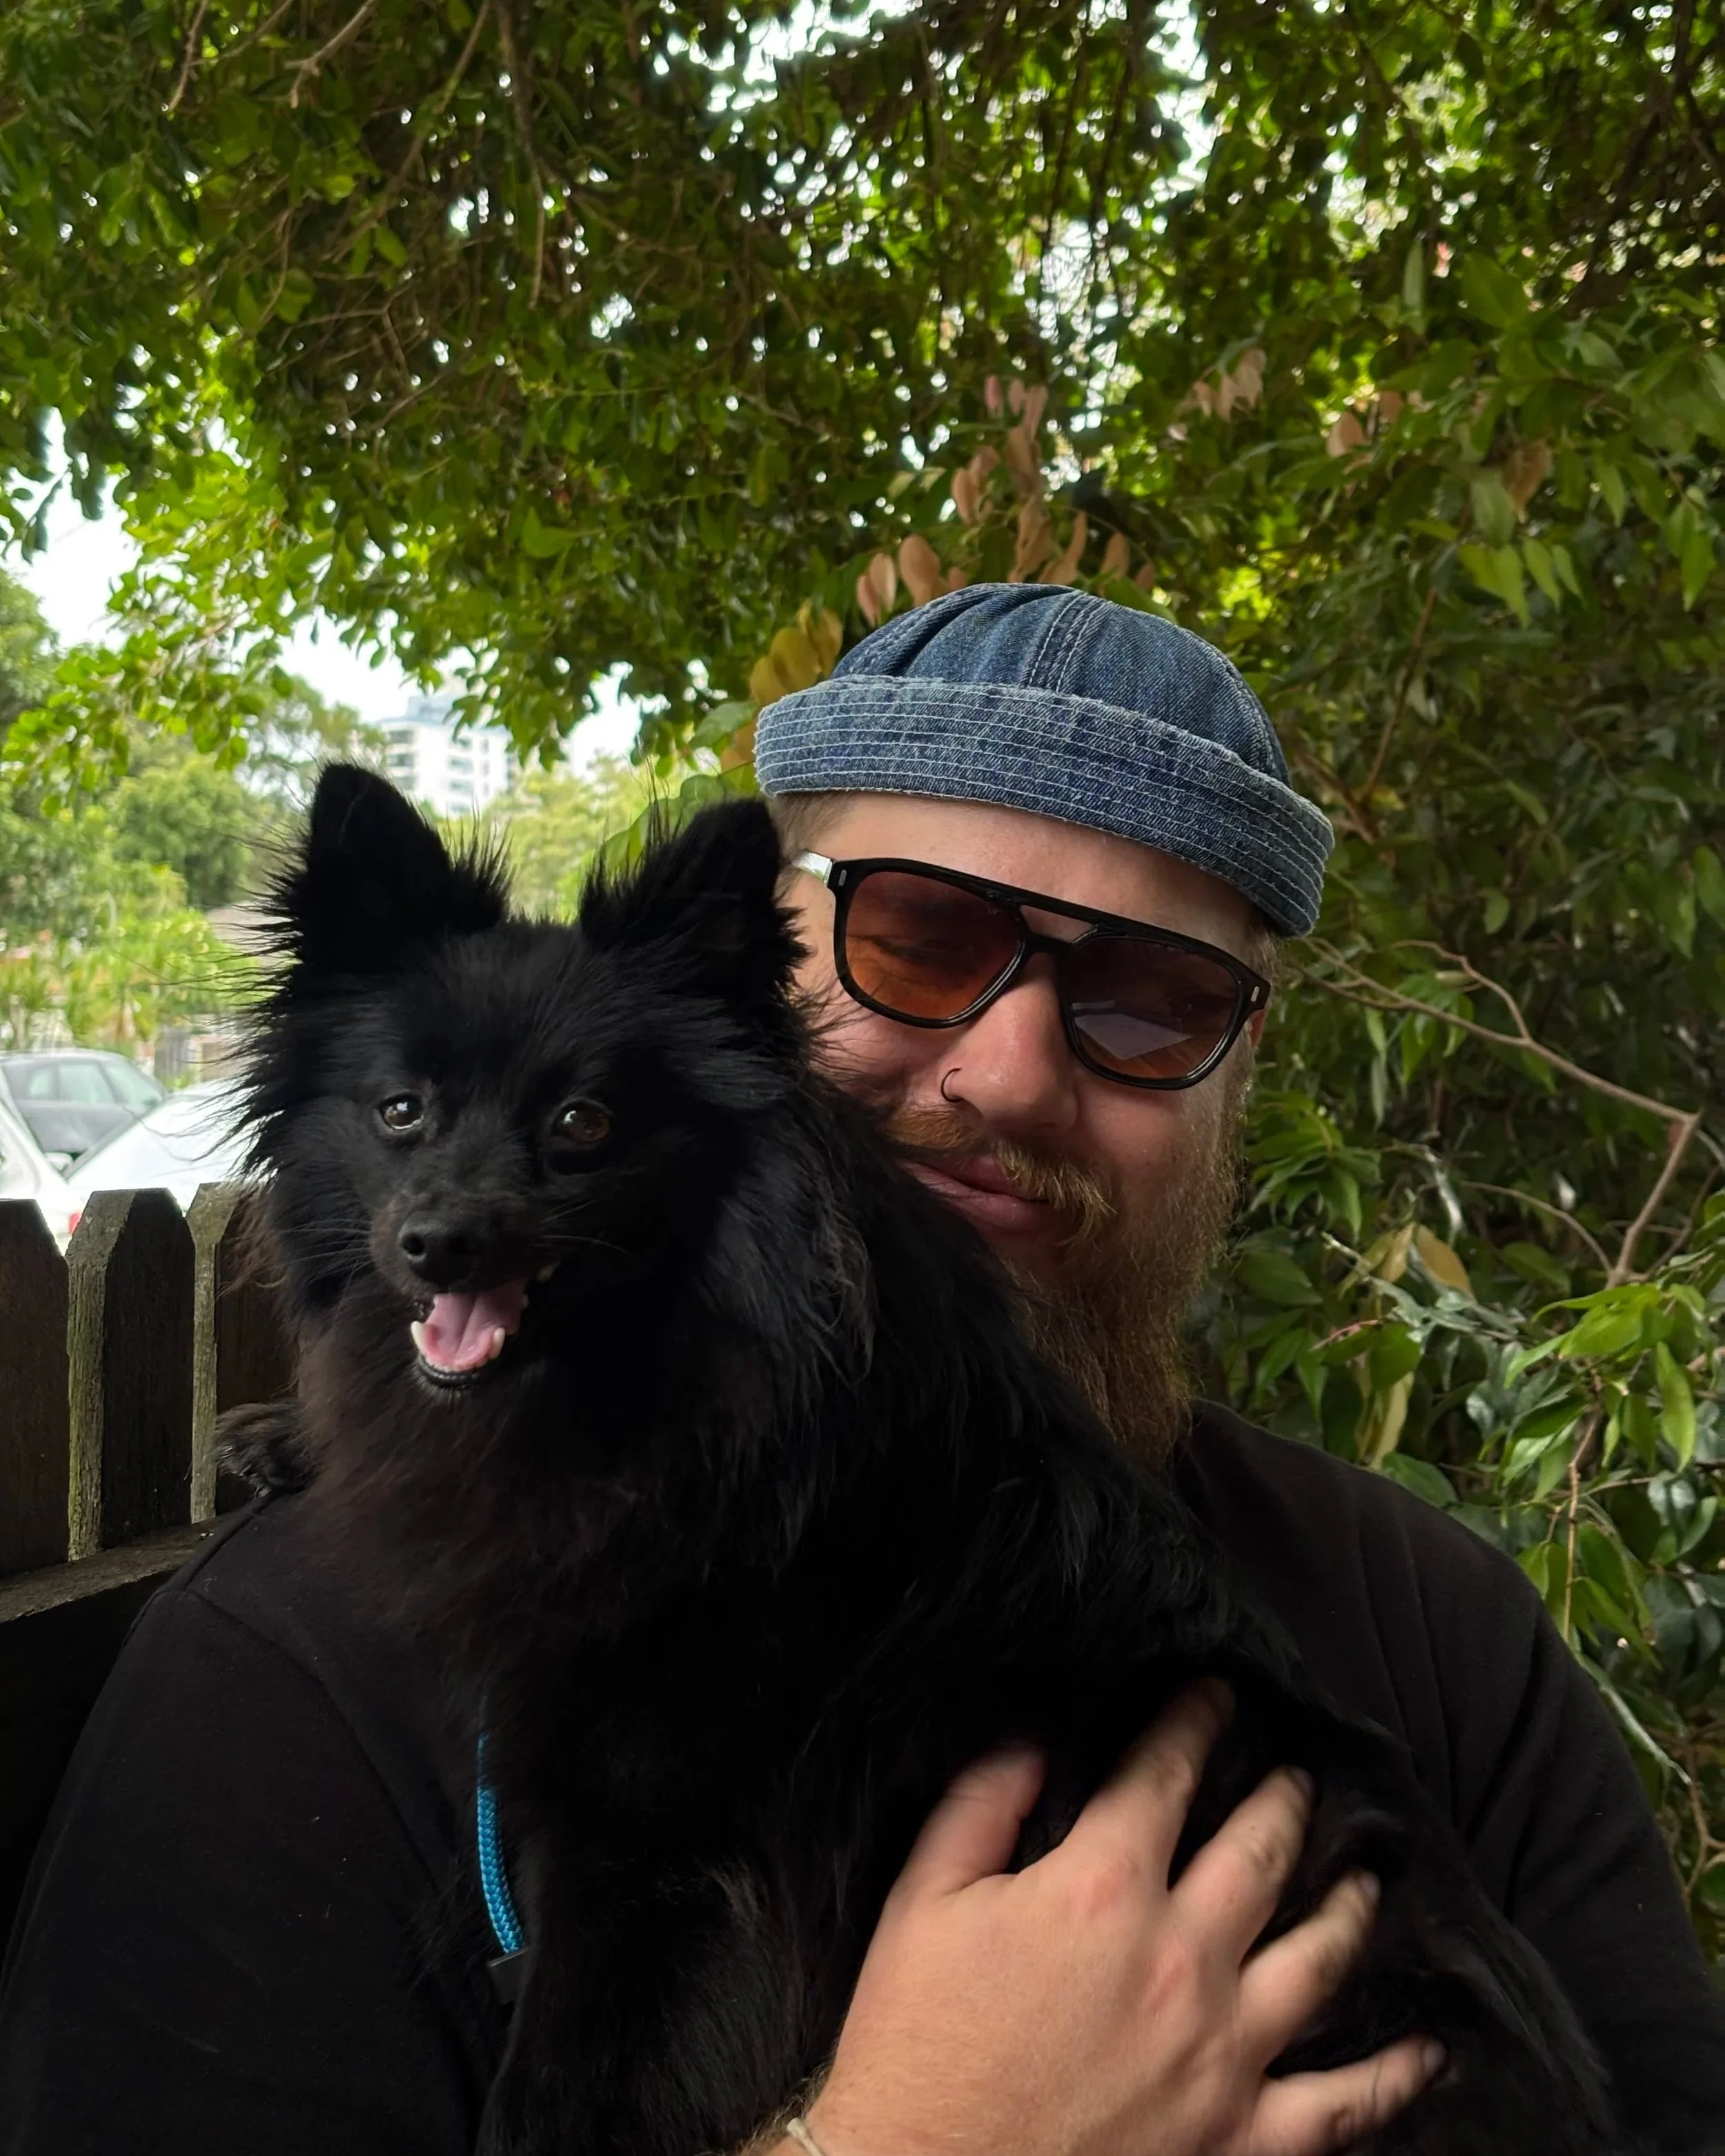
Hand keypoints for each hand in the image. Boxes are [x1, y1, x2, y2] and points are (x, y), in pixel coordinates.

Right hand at [792, 1684, 1442, 2155]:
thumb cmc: (916, 2049)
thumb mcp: (921, 1905)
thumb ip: (979, 1806)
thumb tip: (1033, 1740)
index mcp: (1100, 1892)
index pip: (1165, 1776)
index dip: (1195, 1723)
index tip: (1217, 1695)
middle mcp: (1180, 1960)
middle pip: (1259, 1853)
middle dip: (1284, 1799)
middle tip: (1300, 1775)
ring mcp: (1224, 2054)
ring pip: (1320, 1960)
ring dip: (1349, 1906)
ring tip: (1368, 1874)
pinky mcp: (1242, 2139)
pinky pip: (1343, 2105)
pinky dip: (1393, 2077)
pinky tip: (1425, 2052)